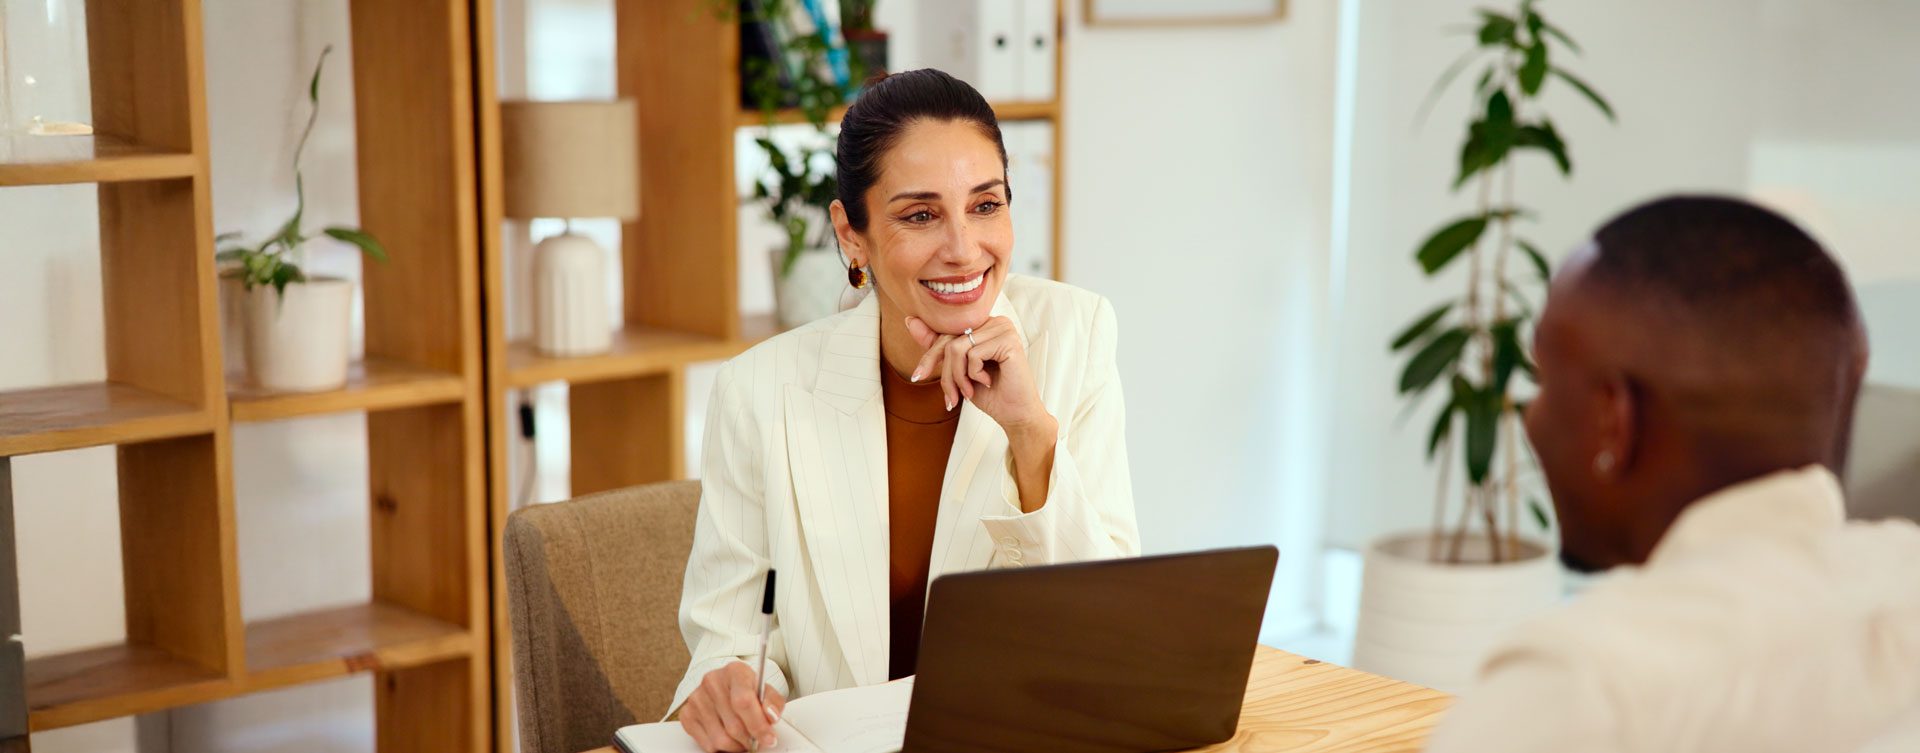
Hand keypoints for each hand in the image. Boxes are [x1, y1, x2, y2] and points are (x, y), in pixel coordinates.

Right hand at [679, 661, 785, 751]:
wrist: (724, 685)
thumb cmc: (747, 689)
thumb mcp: (765, 690)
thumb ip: (773, 702)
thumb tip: (771, 716)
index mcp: (734, 671)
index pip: (743, 702)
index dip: (758, 725)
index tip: (769, 739)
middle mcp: (712, 682)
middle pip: (733, 725)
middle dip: (750, 739)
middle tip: (757, 741)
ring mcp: (697, 699)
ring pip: (720, 739)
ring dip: (737, 746)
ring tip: (743, 739)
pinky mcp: (687, 715)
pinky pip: (707, 744)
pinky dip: (722, 748)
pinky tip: (728, 737)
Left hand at [905, 316, 1051, 435]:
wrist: (1014, 414)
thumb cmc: (990, 392)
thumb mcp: (957, 369)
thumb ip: (938, 346)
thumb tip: (910, 320)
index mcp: (984, 325)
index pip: (947, 334)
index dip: (931, 357)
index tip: (917, 377)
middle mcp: (995, 322)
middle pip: (950, 341)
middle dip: (946, 373)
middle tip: (952, 396)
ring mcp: (1003, 329)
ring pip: (958, 348)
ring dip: (958, 377)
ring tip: (969, 390)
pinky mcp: (1008, 340)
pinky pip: (973, 354)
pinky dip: (974, 374)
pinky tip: (988, 381)